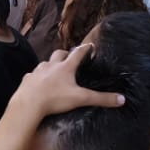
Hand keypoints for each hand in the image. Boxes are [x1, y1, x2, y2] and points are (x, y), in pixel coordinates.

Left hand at [10, 44, 126, 119]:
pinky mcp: (27, 79)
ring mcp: (37, 71)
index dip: (85, 49)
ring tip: (55, 69)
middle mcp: (51, 65)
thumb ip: (101, 99)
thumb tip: (122, 99)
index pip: (78, 53)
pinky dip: (37, 76)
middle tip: (70, 57)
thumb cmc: (55, 99)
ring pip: (45, 63)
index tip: (90, 45)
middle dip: (66, 54)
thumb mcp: (81, 99)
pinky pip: (32, 75)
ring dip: (51, 64)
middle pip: (59, 54)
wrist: (28, 104)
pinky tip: (38, 81)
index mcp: (65, 67)